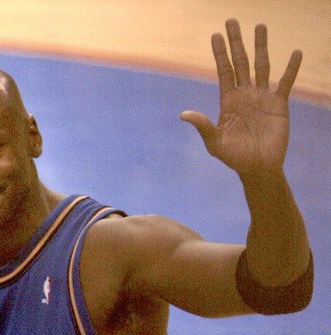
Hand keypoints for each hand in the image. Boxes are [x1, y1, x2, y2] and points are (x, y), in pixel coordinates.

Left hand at [180, 18, 301, 176]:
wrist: (258, 169)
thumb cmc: (235, 158)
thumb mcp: (215, 143)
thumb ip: (203, 126)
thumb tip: (184, 114)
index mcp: (228, 101)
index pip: (224, 71)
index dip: (220, 53)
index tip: (215, 34)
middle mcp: (245, 95)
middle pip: (240, 62)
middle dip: (236, 42)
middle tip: (231, 20)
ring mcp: (262, 97)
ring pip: (262, 65)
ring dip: (261, 46)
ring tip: (260, 26)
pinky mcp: (279, 104)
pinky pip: (286, 82)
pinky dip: (291, 69)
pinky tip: (295, 53)